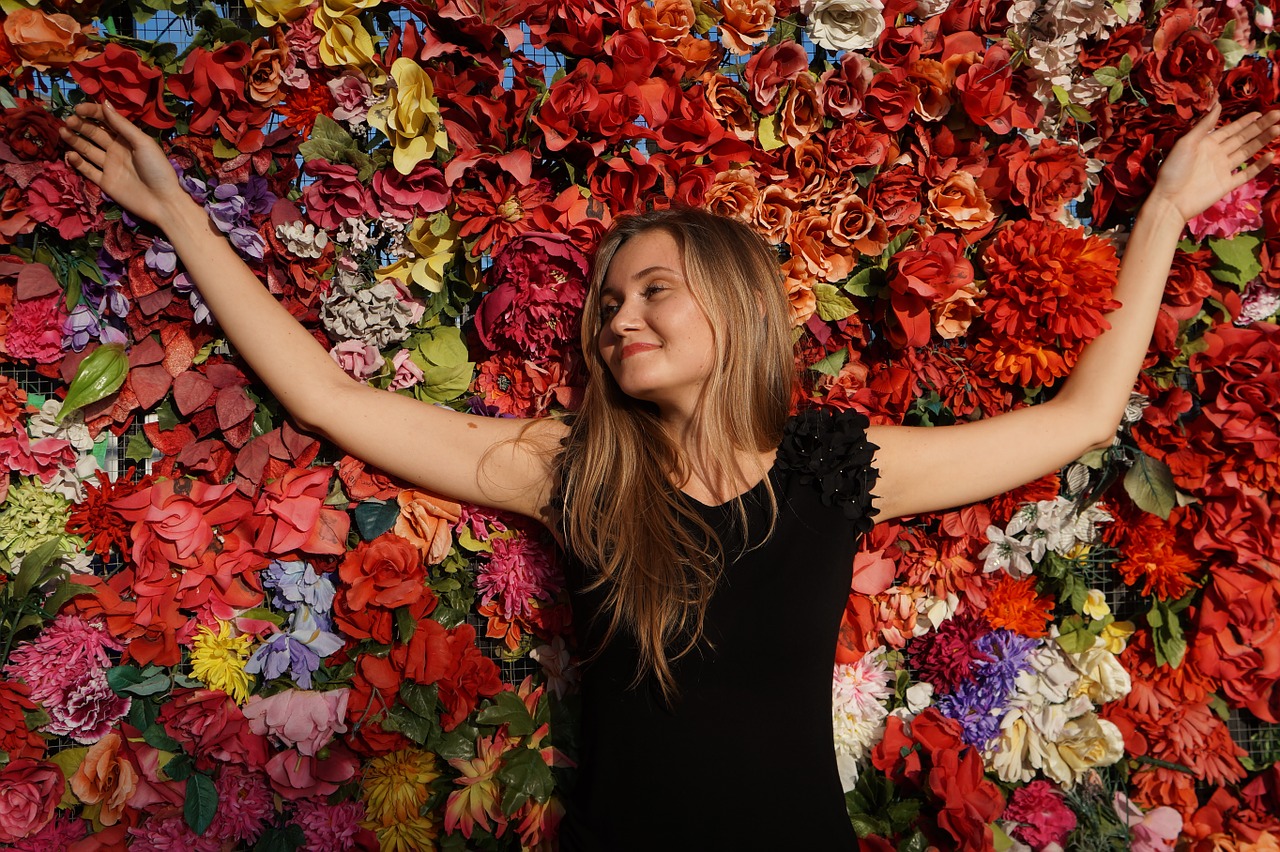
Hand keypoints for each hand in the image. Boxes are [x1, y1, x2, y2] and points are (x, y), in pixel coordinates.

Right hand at [59, 102, 191, 226]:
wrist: (163, 202)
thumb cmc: (157, 169)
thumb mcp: (142, 143)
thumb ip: (122, 125)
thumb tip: (104, 103)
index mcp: (128, 138)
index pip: (106, 120)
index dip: (92, 112)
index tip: (78, 108)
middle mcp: (117, 150)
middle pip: (94, 133)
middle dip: (81, 125)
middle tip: (68, 120)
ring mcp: (110, 166)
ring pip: (87, 149)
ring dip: (75, 140)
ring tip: (63, 131)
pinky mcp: (105, 182)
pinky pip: (88, 170)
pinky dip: (78, 162)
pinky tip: (70, 154)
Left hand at [1149, 103, 1279, 222]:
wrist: (1169, 201)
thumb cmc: (1173, 170)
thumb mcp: (1186, 143)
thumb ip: (1204, 125)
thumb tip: (1219, 104)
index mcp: (1207, 143)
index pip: (1231, 129)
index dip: (1246, 121)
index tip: (1261, 112)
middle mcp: (1217, 154)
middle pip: (1243, 138)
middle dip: (1260, 127)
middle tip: (1278, 115)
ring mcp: (1223, 169)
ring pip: (1247, 152)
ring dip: (1263, 141)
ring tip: (1279, 129)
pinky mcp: (1227, 184)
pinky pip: (1246, 173)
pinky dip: (1259, 165)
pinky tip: (1271, 155)